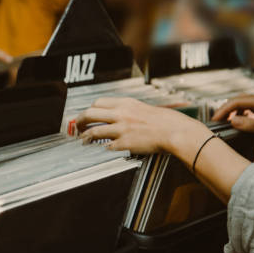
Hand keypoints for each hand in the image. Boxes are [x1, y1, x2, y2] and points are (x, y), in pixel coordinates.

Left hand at [76, 97, 210, 154]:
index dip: (89, 110)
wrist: (175, 131)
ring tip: (83, 140)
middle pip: (90, 113)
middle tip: (78, 127)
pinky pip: (106, 146)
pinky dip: (101, 148)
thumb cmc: (164, 121)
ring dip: (85, 137)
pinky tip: (99, 150)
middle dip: (80, 121)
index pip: (98, 102)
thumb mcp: (143, 108)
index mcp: (125, 103)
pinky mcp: (125, 143)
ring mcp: (122, 128)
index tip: (86, 115)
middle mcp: (121, 114)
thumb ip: (128, 110)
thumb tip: (116, 115)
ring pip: (94, 130)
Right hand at [212, 94, 253, 144]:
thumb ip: (250, 125)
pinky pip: (247, 107)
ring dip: (231, 110)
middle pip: (237, 100)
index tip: (215, 120)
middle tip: (215, 121)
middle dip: (225, 108)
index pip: (237, 102)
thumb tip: (232, 121)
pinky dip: (238, 112)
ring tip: (223, 120)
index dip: (223, 110)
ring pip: (241, 102)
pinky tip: (237, 120)